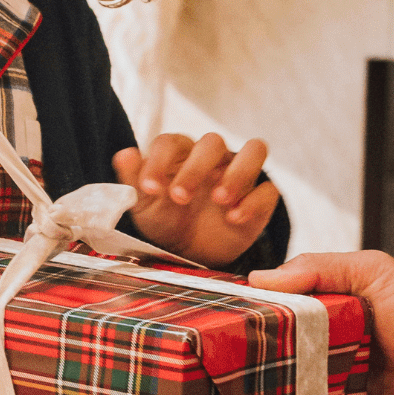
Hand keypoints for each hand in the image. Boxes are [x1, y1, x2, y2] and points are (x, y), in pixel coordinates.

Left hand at [112, 132, 277, 268]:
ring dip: (238, 172)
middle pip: (213, 141)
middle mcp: (213, 158)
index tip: (150, 188)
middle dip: (196, 168)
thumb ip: (133, 179)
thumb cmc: (166, 220)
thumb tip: (125, 155)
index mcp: (181, 154)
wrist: (190, 253)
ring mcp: (239, 175)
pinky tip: (234, 219)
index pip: (171, 142)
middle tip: (181, 197)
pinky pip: (268, 190)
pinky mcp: (259, 199)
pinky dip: (254, 202)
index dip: (159, 160)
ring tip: (219, 199)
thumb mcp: (144, 205)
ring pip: (254, 150)